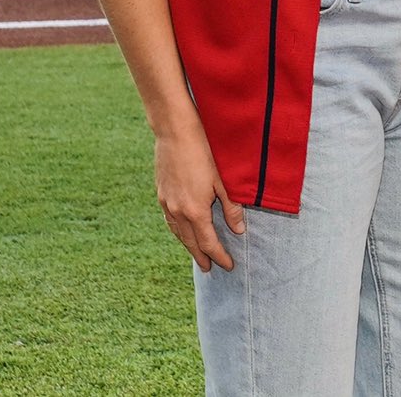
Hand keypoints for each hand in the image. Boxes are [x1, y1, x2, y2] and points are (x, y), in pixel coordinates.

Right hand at [153, 124, 245, 271]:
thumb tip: (239, 231)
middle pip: (191, 242)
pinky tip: (182, 230)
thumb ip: (232, 208)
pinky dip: (178, 231)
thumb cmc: (204, 151)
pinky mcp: (161, 193)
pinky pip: (170, 220)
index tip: (228, 265)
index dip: (219, 256)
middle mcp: (178, 211)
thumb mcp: (224, 180)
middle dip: (202, 257)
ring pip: (177, 233)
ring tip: (197, 254)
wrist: (175, 131)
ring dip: (188, 246)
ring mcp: (166, 203)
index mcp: (195, 211)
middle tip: (210, 269)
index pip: (209, 243)